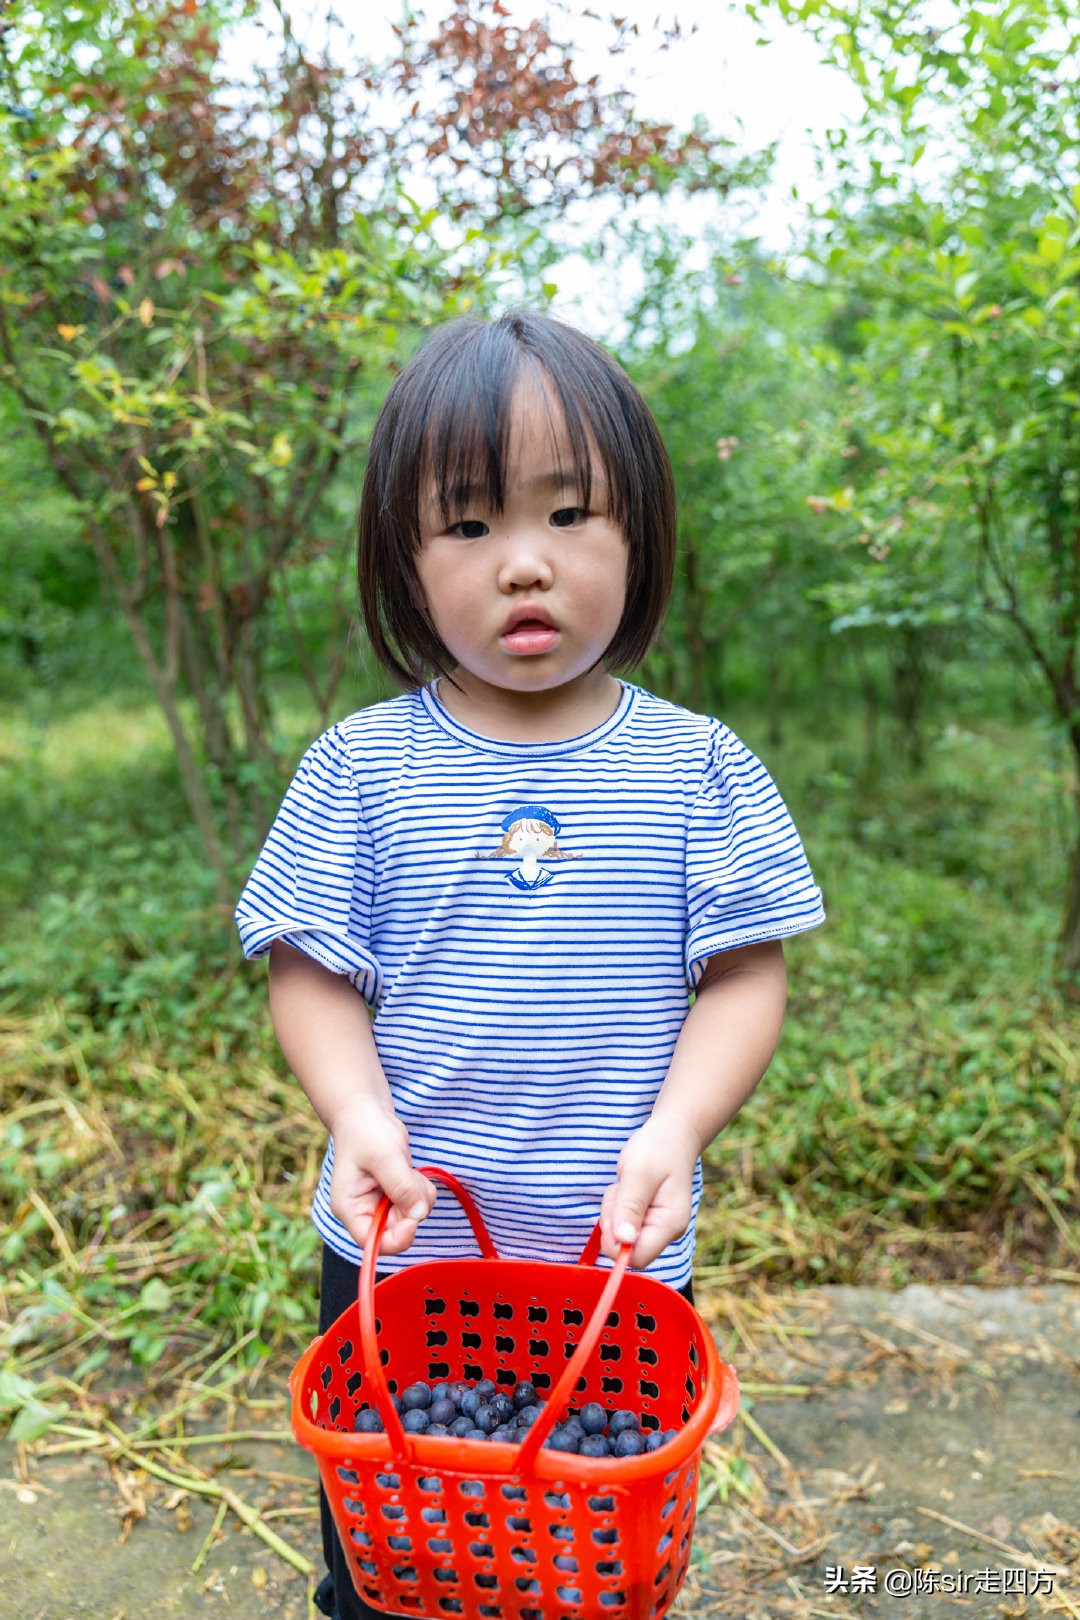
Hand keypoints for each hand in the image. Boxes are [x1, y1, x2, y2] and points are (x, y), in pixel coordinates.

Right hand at [327, 1099, 435, 1256]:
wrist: (367, 1113)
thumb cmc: (366, 1131)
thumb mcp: (384, 1155)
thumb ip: (401, 1186)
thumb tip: (419, 1214)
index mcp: (350, 1209)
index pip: (373, 1243)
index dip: (398, 1237)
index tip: (415, 1216)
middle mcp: (364, 1212)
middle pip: (397, 1231)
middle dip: (412, 1208)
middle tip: (411, 1179)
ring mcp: (381, 1205)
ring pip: (411, 1218)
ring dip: (419, 1197)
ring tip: (408, 1170)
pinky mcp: (395, 1196)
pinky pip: (418, 1205)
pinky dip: (422, 1190)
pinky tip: (411, 1171)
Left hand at [599, 1115, 697, 1269]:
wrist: (673, 1134)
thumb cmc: (658, 1149)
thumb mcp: (639, 1174)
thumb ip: (630, 1208)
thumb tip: (624, 1241)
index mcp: (669, 1225)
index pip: (637, 1258)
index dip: (616, 1242)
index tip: (614, 1212)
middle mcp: (666, 1231)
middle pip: (625, 1247)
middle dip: (613, 1221)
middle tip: (621, 1191)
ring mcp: (657, 1225)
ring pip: (620, 1235)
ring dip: (613, 1209)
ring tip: (627, 1184)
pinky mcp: (648, 1218)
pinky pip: (621, 1223)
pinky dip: (617, 1206)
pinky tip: (628, 1187)